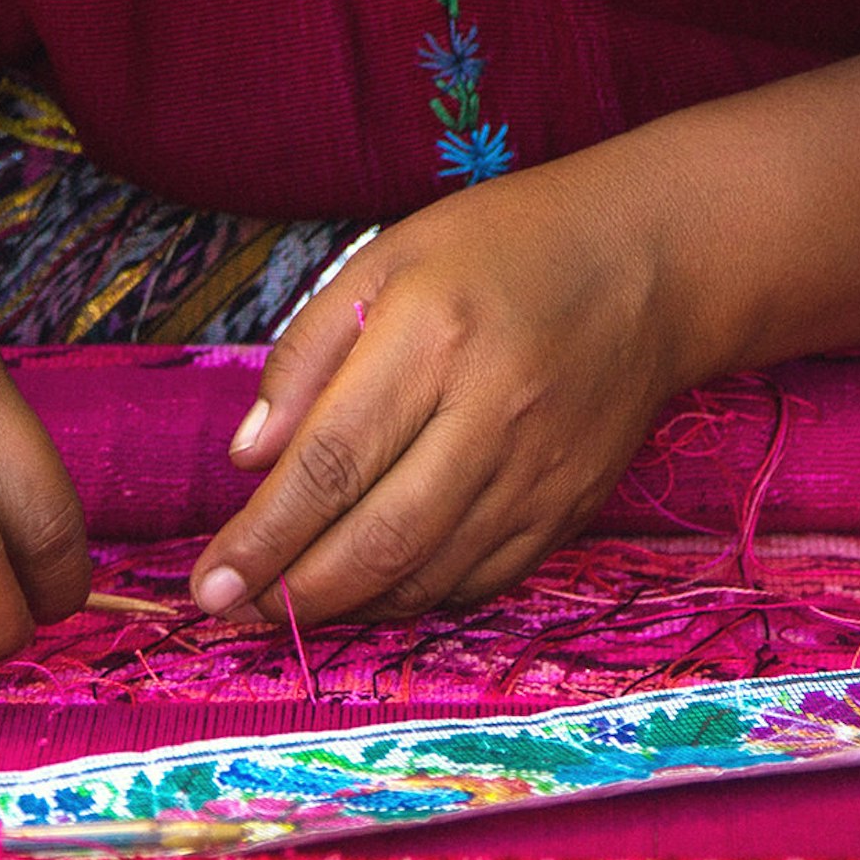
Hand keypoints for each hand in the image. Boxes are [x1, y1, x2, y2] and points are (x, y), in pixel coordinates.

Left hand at [189, 160, 714, 625]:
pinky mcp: (572, 505)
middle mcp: (494, 413)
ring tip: (290, 602)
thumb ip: (308, 356)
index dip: (264, 537)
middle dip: (296, 591)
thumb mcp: (387, 260)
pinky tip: (373, 586)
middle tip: (235, 611)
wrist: (651, 263)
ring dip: (350, 604)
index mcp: (435, 336)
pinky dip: (418, 596)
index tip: (209, 583)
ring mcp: (542, 470)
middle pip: (380, 538)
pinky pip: (482, 579)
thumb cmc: (503, 249)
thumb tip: (250, 460)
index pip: (329, 463)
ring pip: (430, 574)